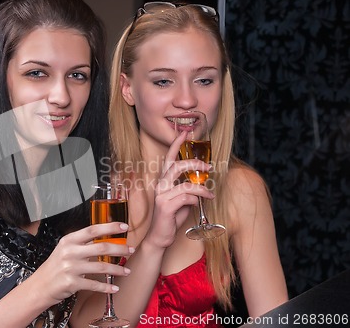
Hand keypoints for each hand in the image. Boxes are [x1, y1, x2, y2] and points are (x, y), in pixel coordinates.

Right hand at [30, 222, 131, 303]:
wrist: (40, 285)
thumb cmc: (56, 266)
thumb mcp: (65, 249)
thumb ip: (83, 243)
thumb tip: (106, 237)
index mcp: (69, 240)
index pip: (92, 230)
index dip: (110, 227)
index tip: (124, 226)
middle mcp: (70, 252)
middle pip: (101, 248)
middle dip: (119, 249)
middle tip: (130, 250)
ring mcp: (70, 268)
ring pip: (101, 268)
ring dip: (117, 270)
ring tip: (127, 271)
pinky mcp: (71, 283)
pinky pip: (94, 285)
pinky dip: (106, 287)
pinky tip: (114, 288)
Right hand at [144, 131, 213, 248]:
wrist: (160, 237)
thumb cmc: (171, 218)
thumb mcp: (182, 201)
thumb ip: (189, 190)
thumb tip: (202, 184)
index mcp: (163, 181)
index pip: (168, 159)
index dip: (176, 145)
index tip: (185, 133)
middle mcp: (160, 186)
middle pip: (176, 166)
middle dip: (194, 163)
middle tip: (208, 167)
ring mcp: (161, 196)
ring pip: (186, 184)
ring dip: (202, 188)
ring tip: (210, 194)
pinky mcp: (165, 206)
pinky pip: (186, 198)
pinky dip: (196, 200)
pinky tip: (199, 204)